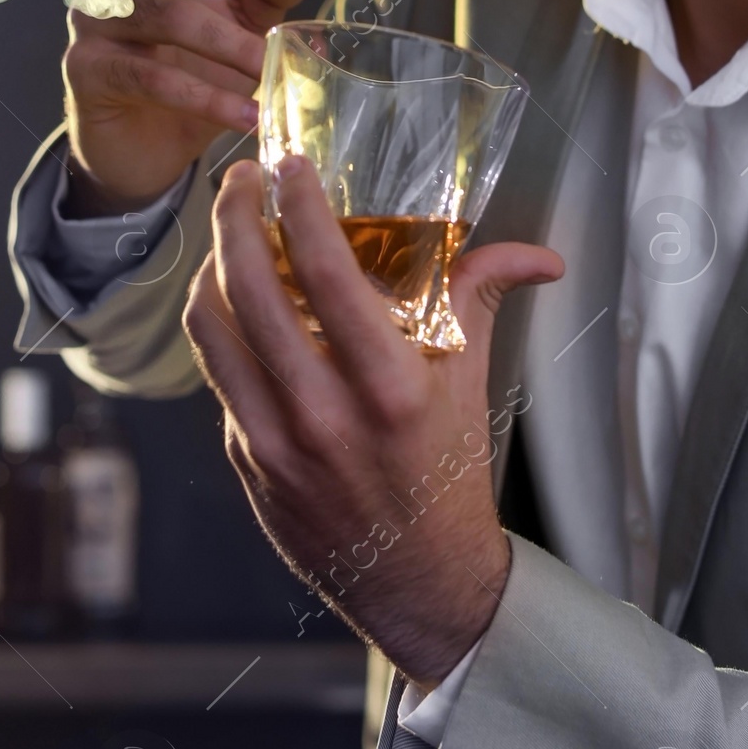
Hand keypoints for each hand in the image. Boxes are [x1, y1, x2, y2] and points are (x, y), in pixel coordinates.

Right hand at [62, 0, 310, 213]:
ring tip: (267, 82)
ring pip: (167, 19)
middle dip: (236, 19)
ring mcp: (96, 23)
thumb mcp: (235, 36)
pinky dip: (204, 98)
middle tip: (278, 52)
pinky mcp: (87, 69)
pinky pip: (150, 78)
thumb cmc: (190, 80)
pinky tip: (242, 117)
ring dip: (225, 51)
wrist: (147, 153)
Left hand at [182, 154, 562, 686]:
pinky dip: (215, 323)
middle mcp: (322, 412)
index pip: (323, 272)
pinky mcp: (245, 459)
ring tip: (225, 230)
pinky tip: (229, 296)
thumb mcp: (472, 383)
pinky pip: (216, 372)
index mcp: (388, 385)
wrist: (417, 582)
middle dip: (233, 217)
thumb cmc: (447, 476)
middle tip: (239, 180)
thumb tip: (538, 256)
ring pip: (211, 328)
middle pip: (247, 287)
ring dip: (209, 263)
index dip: (297, 206)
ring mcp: (273, 440)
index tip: (287, 165)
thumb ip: (485, 299)